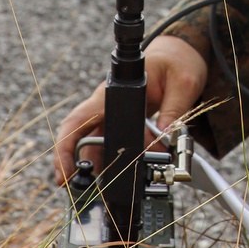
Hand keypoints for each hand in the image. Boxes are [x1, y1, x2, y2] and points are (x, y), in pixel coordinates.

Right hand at [54, 34, 207, 184]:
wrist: (179, 54)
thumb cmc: (176, 61)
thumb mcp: (184, 82)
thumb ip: (175, 110)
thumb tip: (166, 137)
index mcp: (114, 91)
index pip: (79, 120)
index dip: (65, 148)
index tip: (64, 173)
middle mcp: (108, 105)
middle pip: (83, 139)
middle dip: (79, 168)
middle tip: (83, 193)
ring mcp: (115, 115)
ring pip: (98, 147)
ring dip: (102, 169)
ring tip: (109, 192)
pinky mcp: (126, 124)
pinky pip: (117, 147)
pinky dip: (121, 164)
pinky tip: (128, 178)